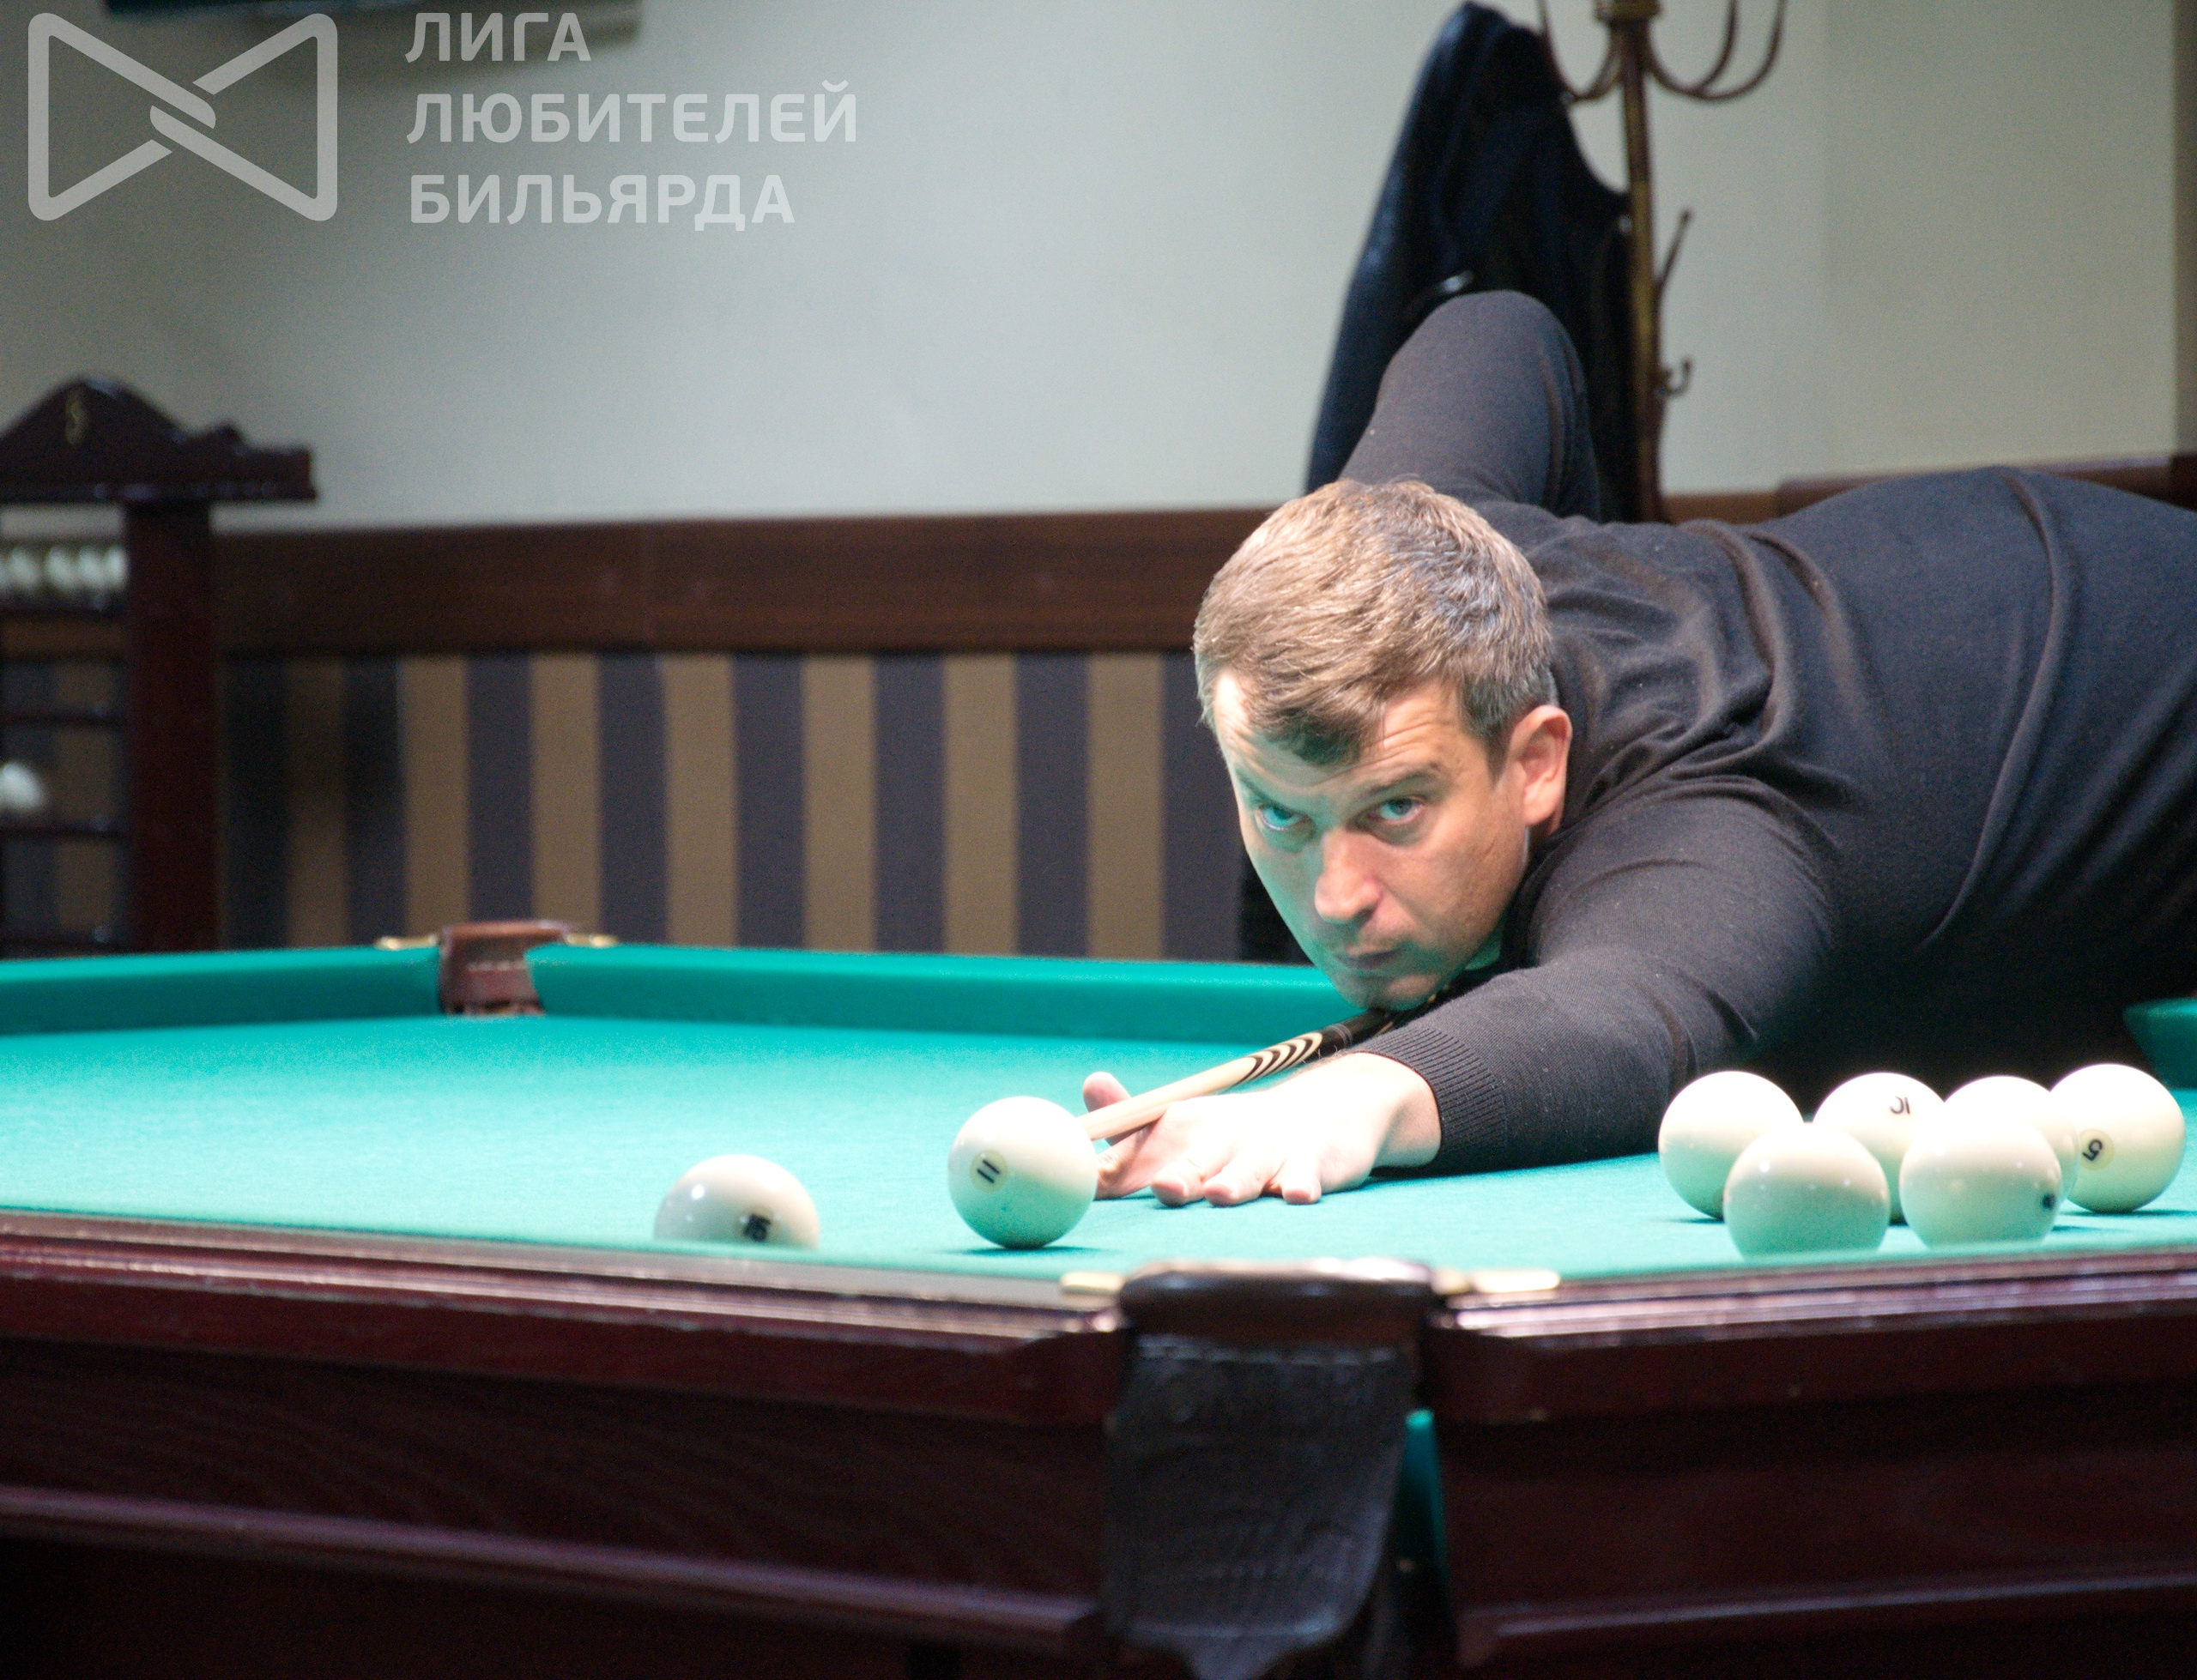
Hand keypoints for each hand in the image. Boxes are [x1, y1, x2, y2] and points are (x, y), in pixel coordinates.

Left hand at [1084, 1052, 1438, 1206]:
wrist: (1322, 1111)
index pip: (1143, 1152)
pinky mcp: (1311, 1162)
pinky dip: (1300, 1184)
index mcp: (1183, 1129)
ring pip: (1249, 1171)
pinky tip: (1296, 1195)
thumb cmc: (1234, 1135)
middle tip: (1164, 1187)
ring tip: (1220, 1195)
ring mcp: (1268, 1151)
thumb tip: (1076, 1112)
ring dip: (1235, 1182)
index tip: (1096, 1182)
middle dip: (1181, 1174)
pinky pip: (1305, 1175)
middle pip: (1196, 1160)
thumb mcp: (1182, 1127)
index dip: (1118, 1169)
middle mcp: (1222, 1138)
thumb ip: (1128, 1133)